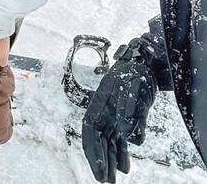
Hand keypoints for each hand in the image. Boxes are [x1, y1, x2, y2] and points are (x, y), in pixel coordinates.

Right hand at [82, 39, 156, 182]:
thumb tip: (127, 135)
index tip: (99, 168)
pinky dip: (122, 154)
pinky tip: (125, 166)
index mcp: (99, 104)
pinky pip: (121, 141)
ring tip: (113, 180)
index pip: (90, 131)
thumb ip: (129, 113)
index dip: (92, 151)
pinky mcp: (127, 120)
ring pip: (109, 143)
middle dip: (101, 162)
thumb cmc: (134, 71)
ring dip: (110, 161)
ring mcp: (114, 117)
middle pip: (98, 141)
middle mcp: (104, 113)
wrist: (144, 63)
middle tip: (105, 181)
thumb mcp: (132, 89)